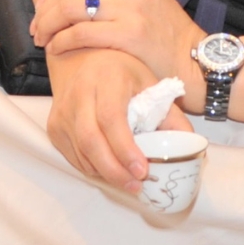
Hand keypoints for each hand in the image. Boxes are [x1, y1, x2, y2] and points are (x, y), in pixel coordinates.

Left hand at [31, 0, 206, 103]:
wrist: (196, 61)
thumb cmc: (167, 34)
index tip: (41, 11)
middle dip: (45, 10)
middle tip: (36, 29)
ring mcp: (131, 7)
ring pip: (70, 8)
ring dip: (48, 24)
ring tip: (42, 39)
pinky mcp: (129, 33)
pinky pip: (80, 32)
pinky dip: (61, 40)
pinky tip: (57, 48)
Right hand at [45, 46, 191, 191]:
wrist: (81, 58)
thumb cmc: (121, 71)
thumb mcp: (149, 82)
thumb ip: (169, 113)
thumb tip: (189, 144)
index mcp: (106, 78)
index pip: (111, 118)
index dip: (125, 148)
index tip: (142, 170)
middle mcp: (80, 92)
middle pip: (90, 139)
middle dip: (114, 169)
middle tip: (136, 186)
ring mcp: (63, 110)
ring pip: (80, 152)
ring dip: (105, 172)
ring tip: (128, 182)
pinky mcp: (54, 125)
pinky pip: (73, 156)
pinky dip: (92, 168)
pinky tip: (110, 170)